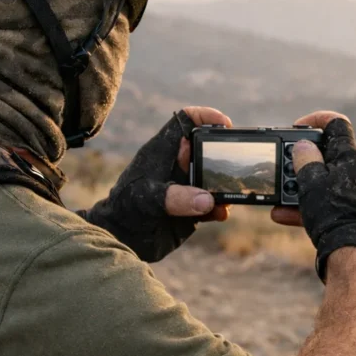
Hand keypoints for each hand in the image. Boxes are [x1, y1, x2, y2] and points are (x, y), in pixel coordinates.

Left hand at [78, 107, 232, 262]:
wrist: (121, 239)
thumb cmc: (127, 210)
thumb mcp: (150, 199)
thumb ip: (178, 198)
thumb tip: (208, 200)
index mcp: (163, 151)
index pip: (185, 121)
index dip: (205, 116)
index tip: (225, 124)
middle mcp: (177, 166)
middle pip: (206, 149)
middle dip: (222, 155)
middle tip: (234, 164)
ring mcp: (185, 187)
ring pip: (213, 178)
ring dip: (224, 186)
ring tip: (229, 195)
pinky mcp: (190, 209)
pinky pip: (211, 203)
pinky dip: (219, 207)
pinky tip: (221, 213)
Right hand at [272, 111, 355, 289]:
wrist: (354, 254)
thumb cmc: (333, 214)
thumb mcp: (310, 181)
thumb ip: (304, 158)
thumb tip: (303, 147)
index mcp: (352, 156)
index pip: (337, 124)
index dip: (315, 120)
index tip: (296, 129)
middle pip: (328, 155)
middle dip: (302, 162)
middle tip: (284, 168)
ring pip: (327, 182)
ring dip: (301, 187)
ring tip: (281, 197)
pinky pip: (331, 202)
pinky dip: (310, 206)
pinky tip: (283, 215)